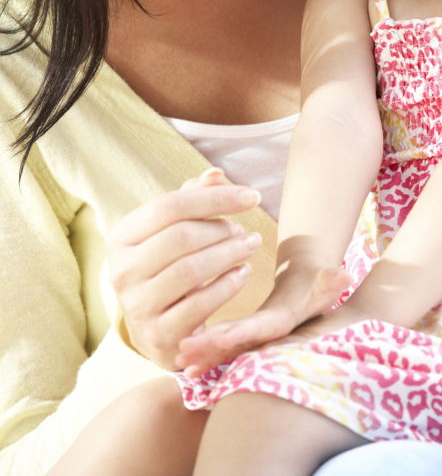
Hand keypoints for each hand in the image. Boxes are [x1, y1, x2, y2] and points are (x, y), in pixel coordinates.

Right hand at [106, 170, 262, 368]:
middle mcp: (121, 271)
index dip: (215, 197)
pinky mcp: (158, 335)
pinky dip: (228, 285)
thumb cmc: (168, 267)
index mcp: (120, 237)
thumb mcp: (173, 232)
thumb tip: (216, 174)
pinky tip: (244, 273)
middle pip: (181, 236)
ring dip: (230, 253)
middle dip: (222, 228)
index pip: (169, 206)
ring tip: (250, 245)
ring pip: (191, 269)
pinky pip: (200, 305)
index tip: (252, 196)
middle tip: (245, 230)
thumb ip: (194, 200)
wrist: (157, 330)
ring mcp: (137, 306)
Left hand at [176, 258, 350, 375]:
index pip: (259, 328)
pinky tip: (183, 359)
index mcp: (283, 321)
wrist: (314, 294)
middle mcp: (268, 335)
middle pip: (237, 342)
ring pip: (227, 349)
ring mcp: (256, 338)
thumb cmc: (319, 284)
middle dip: (211, 348)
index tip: (217, 337)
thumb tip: (344, 275)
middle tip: (182, 352)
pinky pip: (224, 347)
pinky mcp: (246, 336)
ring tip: (178, 361)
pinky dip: (206, 352)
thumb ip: (331, 280)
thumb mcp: (325, 282)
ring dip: (204, 354)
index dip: (238, 332)